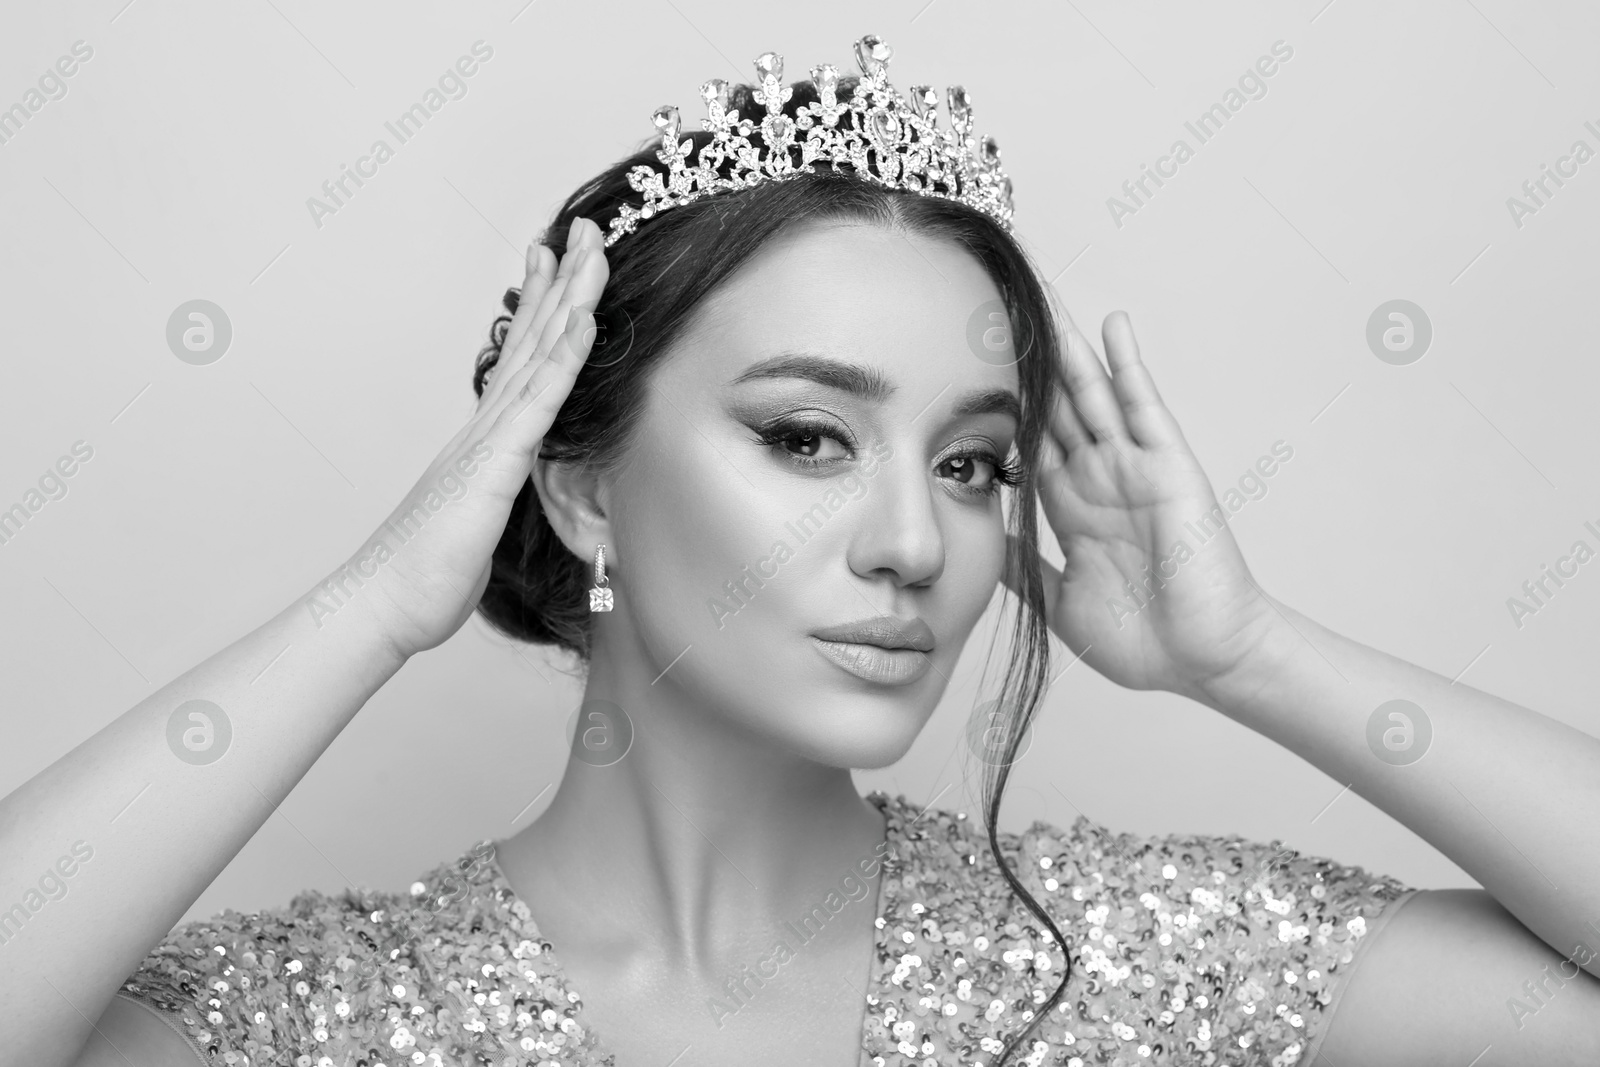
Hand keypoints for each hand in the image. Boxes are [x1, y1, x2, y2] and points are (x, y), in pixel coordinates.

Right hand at [354, 217, 610, 659]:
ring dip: (569, 297)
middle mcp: (484, 427)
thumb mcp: (474, 528)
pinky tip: (584, 319)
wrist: (384, 605)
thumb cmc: (425, 576)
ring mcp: (488, 440)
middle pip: (530, 339)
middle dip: (560, 280)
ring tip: (591, 248)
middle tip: (581, 228)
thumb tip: (498, 502)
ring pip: (536, 355)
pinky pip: (537, 402)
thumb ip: (491, 502)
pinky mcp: (494, 465)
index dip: (541, 310)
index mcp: (482, 441)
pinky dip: (563, 357)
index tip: (558, 264)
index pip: (520, 362)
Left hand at [1003, 308, 1281, 700]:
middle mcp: (1099, 479)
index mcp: (1071, 509)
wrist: (1202, 661)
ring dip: (1070, 351)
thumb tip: (982, 548)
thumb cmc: (1143, 642)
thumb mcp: (1059, 603)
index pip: (1028, 444)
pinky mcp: (1168, 466)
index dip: (1000, 408)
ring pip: (1093, 396)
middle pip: (1055, 408)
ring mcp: (1133, 469)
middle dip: (1029, 365)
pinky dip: (1129, 364)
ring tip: (1044, 301)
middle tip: (996, 313)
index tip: (966, 370)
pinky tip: (1113, 325)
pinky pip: (1145, 405)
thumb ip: (1023, 570)